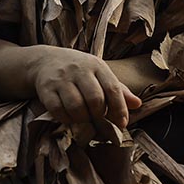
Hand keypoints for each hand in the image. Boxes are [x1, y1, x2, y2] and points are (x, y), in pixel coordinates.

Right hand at [27, 47, 141, 128]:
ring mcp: (61, 79)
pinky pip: (58, 110)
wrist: (45, 60)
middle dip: (99, 115)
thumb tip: (137, 104)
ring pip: (76, 106)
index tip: (122, 123)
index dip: (120, 109)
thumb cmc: (79, 71)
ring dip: (82, 119)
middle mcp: (79, 70)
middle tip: (98, 119)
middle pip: (95, 99)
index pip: (113, 88)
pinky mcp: (46, 88)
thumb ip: (118, 90)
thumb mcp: (99, 74)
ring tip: (84, 118)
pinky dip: (66, 119)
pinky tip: (69, 117)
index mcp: (97, 66)